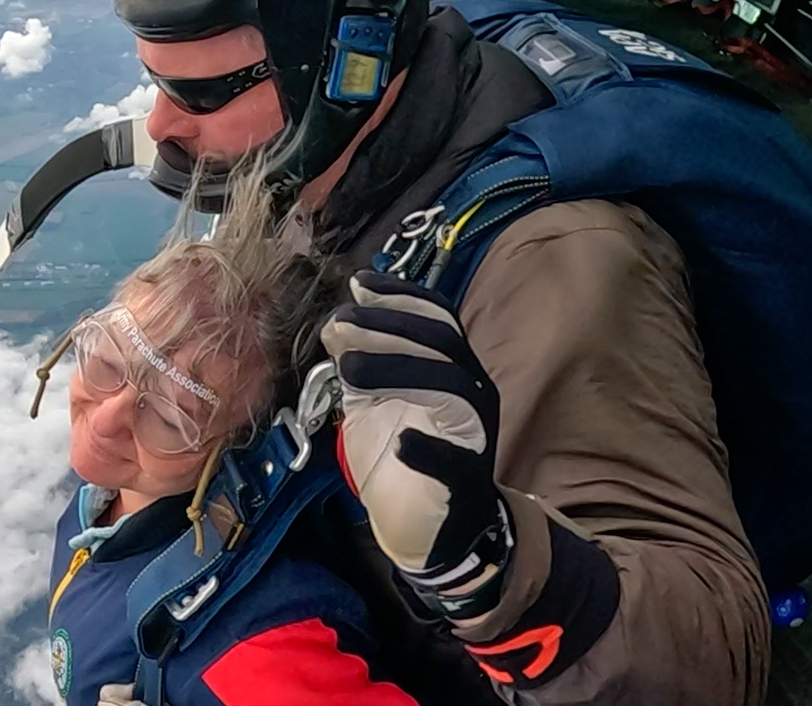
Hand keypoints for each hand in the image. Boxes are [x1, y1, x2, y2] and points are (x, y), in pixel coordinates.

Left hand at [321, 271, 511, 616]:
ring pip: (455, 390)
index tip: (359, 284)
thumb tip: (336, 324)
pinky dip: (429, 449)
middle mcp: (473, 393)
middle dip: (390, 326)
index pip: (437, 317)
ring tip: (349, 370)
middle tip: (340, 323)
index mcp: (453, 368)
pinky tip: (399, 444)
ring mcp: (475, 437)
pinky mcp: (466, 482)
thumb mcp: (375, 401)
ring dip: (400, 372)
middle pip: (443, 344)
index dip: (401, 295)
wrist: (431, 527)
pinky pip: (456, 463)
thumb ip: (362, 363)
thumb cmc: (404, 455)